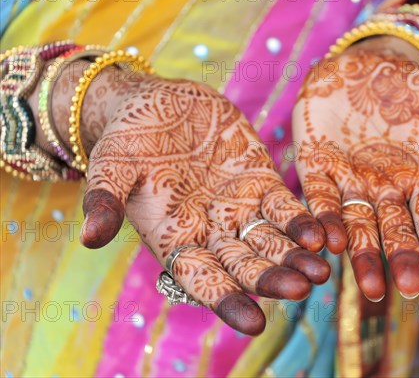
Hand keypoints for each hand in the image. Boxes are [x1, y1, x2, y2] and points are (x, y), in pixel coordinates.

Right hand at [78, 75, 328, 334]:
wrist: (158, 102)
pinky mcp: (262, 182)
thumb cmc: (127, 138)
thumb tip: (89, 239)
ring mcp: (240, 208)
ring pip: (272, 242)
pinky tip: (322, 235)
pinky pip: (286, 208)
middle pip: (246, 266)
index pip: (202, 279)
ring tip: (321, 271)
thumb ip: (105, 201)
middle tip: (301, 290)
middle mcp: (211, 231)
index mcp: (175, 239)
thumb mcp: (110, 166)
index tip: (254, 324)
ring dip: (296, 258)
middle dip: (272, 280)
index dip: (227, 301)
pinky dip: (304, 222)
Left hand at [293, 41, 418, 299]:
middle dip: (402, 259)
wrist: (356, 63)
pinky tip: (327, 242)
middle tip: (406, 289)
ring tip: (369, 289)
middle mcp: (385, 188)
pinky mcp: (315, 167)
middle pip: (396, 230)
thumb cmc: (403, 83)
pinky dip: (323, 218)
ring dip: (362, 254)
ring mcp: (349, 180)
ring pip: (357, 224)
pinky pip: (319, 198)